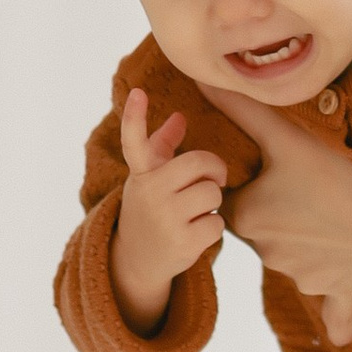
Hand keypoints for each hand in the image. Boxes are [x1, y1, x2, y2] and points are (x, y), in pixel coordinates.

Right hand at [113, 84, 230, 332]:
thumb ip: (163, 145)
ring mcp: (164, 219)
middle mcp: (149, 192)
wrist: (136, 259)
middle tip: (212, 179)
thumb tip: (180, 116)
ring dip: (213, 202)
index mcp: (142, 172)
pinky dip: (213, 227)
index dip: (135, 117)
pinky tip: (197, 232)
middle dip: (214, 170)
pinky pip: (217, 224)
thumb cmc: (151, 207)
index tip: (138, 93)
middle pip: (201, 164)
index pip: (135, 141)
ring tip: (196, 211)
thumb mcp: (151, 176)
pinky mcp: (181, 244)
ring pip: (213, 194)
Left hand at [222, 108, 351, 349]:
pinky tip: (341, 333)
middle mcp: (266, 253)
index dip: (250, 182)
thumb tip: (202, 81)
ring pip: (298, 258)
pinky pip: (334, 312)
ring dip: (312, 242)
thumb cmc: (338, 176)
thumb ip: (241, 110)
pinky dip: (337, 317)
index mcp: (247, 218)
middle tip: (313, 186)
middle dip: (282, 212)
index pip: (232, 200)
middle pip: (265, 229)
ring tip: (341, 215)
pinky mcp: (336, 292)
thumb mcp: (287, 137)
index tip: (275, 169)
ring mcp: (301, 277)